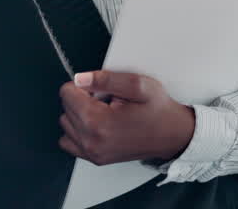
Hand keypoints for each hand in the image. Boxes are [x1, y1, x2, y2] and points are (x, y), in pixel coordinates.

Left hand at [58, 70, 193, 165]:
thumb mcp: (137, 85)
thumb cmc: (158, 111)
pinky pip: (69, 142)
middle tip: (107, 100)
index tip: (100, 89)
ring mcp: (92, 153)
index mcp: (99, 122)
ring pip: (66, 124)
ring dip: (79, 114)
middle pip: (65, 108)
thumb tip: (80, 79)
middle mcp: (91, 141)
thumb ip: (106, 79)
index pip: (67, 93)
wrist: (172, 134)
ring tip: (104, 112)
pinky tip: (96, 125)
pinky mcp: (95, 158)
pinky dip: (78, 131)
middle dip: (82, 99)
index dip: (84, 85)